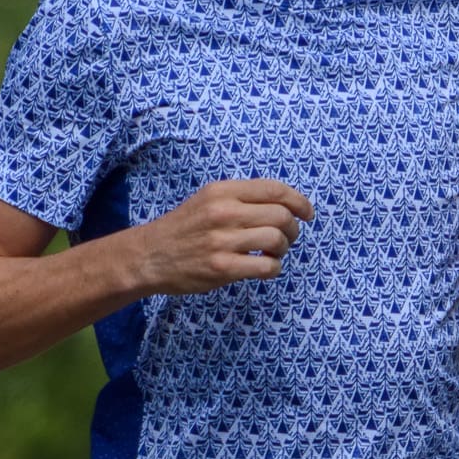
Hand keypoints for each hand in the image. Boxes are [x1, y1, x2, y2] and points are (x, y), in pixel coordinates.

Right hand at [135, 179, 312, 294]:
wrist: (150, 256)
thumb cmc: (184, 229)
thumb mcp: (208, 199)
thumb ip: (241, 199)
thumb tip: (284, 205)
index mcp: (223, 191)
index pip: (275, 190)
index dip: (299, 201)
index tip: (307, 213)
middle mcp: (224, 212)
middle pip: (281, 215)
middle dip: (293, 229)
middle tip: (287, 238)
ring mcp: (223, 241)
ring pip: (277, 240)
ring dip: (283, 249)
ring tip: (273, 254)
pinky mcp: (222, 267)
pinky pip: (266, 266)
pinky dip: (273, 268)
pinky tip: (265, 268)